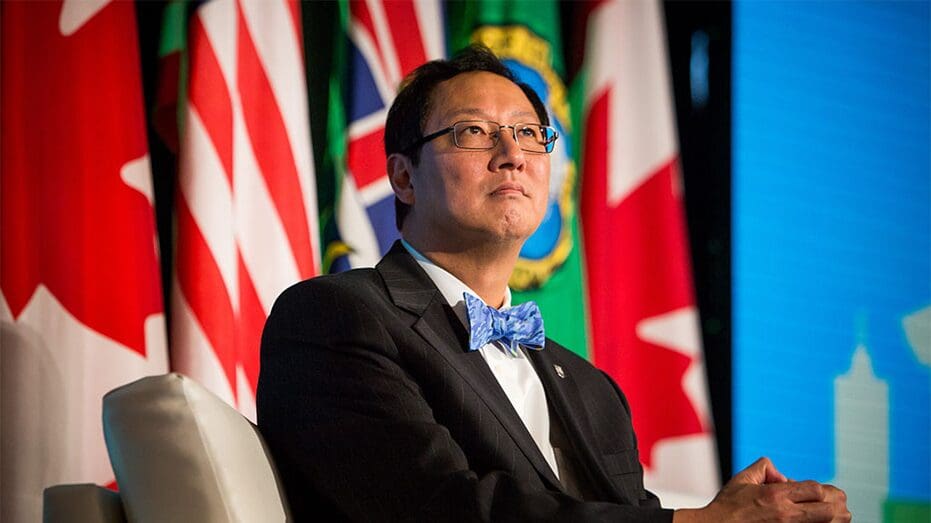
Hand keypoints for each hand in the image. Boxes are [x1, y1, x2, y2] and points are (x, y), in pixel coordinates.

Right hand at [673, 457, 850, 522]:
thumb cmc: (727, 508)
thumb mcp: (742, 480)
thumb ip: (763, 468)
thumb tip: (781, 473)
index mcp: (776, 496)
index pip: (817, 489)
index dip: (822, 490)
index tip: (815, 492)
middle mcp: (786, 515)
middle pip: (831, 511)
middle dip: (835, 505)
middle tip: (831, 504)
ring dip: (833, 519)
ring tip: (827, 514)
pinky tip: (817, 521)